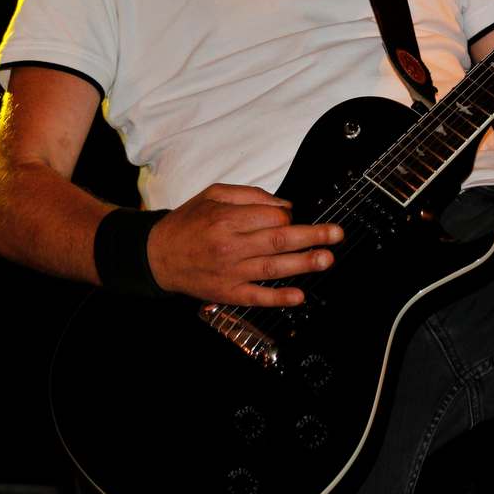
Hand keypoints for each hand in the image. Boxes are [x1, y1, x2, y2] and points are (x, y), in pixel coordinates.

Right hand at [146, 183, 343, 305]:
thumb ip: (249, 196)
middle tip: (336, 235)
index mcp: (226, 219)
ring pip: (273, 268)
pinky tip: (299, 296)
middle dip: (312, 236)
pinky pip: (257, 297)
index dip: (289, 216)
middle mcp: (230, 246)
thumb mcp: (213, 195)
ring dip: (303, 264)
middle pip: (279, 240)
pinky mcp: (227, 293)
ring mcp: (230, 272)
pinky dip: (278, 298)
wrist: (157, 255)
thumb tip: (284, 206)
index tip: (295, 217)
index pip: (271, 217)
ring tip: (327, 259)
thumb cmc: (188, 222)